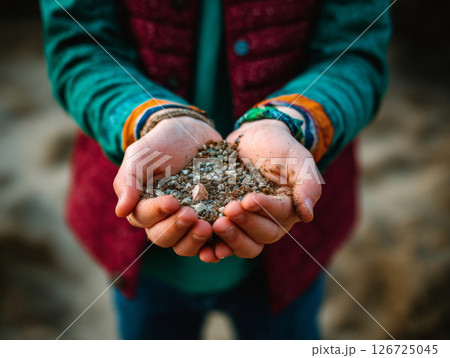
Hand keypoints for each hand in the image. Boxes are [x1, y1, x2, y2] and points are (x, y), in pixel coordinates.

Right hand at [114, 116, 220, 255]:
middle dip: (176, 228)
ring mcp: (188, 222)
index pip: (144, 218)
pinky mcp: (210, 220)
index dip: (157, 212)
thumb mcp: (141, 155)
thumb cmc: (163, 143)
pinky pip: (211, 242)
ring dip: (194, 241)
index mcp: (143, 206)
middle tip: (191, 214)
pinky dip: (215, 247)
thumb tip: (121, 212)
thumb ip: (129, 181)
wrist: (194, 133)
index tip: (172, 201)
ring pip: (185, 246)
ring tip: (207, 227)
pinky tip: (222, 243)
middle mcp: (164, 219)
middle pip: (163, 238)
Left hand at [200, 119, 321, 261]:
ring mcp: (247, 226)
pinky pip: (223, 243)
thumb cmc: (279, 148)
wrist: (253, 139)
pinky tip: (204, 252)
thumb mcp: (298, 160)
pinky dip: (215, 250)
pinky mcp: (228, 223)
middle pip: (261, 236)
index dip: (263, 210)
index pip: (278, 216)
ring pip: (244, 245)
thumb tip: (307, 216)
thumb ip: (307, 184)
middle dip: (244, 224)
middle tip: (228, 210)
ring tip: (216, 225)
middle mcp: (270, 224)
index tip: (247, 199)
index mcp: (288, 211)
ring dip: (231, 239)